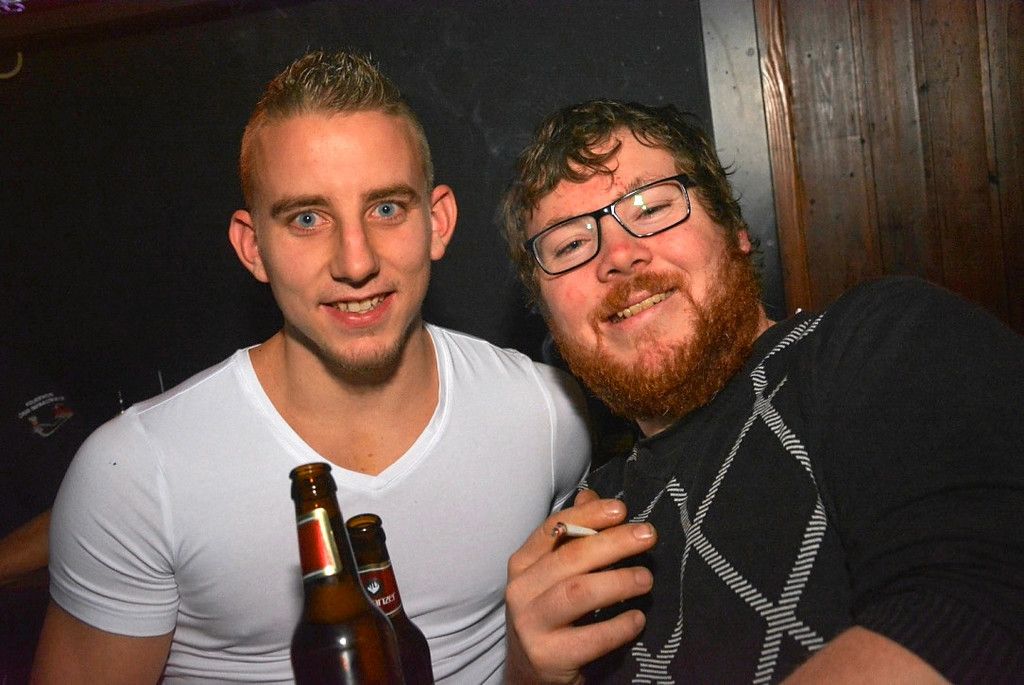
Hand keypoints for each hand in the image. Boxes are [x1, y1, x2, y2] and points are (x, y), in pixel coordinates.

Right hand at [505, 489, 656, 683]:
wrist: (531, 672)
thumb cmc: (549, 613)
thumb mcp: (554, 574)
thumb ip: (572, 535)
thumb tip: (591, 496)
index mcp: (523, 563)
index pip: (556, 529)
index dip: (590, 516)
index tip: (623, 510)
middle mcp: (521, 590)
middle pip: (571, 558)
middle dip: (613, 543)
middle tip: (648, 536)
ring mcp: (531, 624)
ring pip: (577, 593)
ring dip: (618, 582)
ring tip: (646, 578)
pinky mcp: (548, 656)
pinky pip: (590, 639)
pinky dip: (618, 627)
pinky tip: (638, 619)